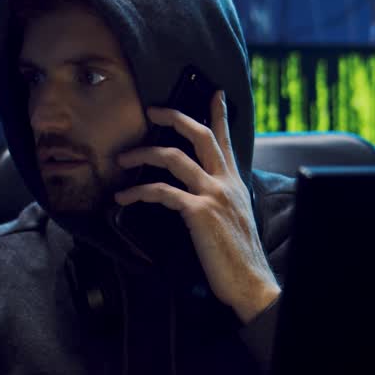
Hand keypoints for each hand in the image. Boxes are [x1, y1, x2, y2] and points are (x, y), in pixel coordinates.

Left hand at [115, 90, 279, 323]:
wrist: (251, 281)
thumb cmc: (240, 257)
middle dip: (175, 117)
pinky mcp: (198, 212)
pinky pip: (161, 191)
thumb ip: (223, 201)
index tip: (213, 92)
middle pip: (200, 136)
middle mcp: (226, 183)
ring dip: (143, 153)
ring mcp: (213, 195)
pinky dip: (138, 191)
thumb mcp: (236, 219)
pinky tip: (123, 197)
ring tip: (123, 157)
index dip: (219, 114)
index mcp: (235, 183)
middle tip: (152, 110)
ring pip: (174, 157)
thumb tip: (204, 196)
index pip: (227, 141)